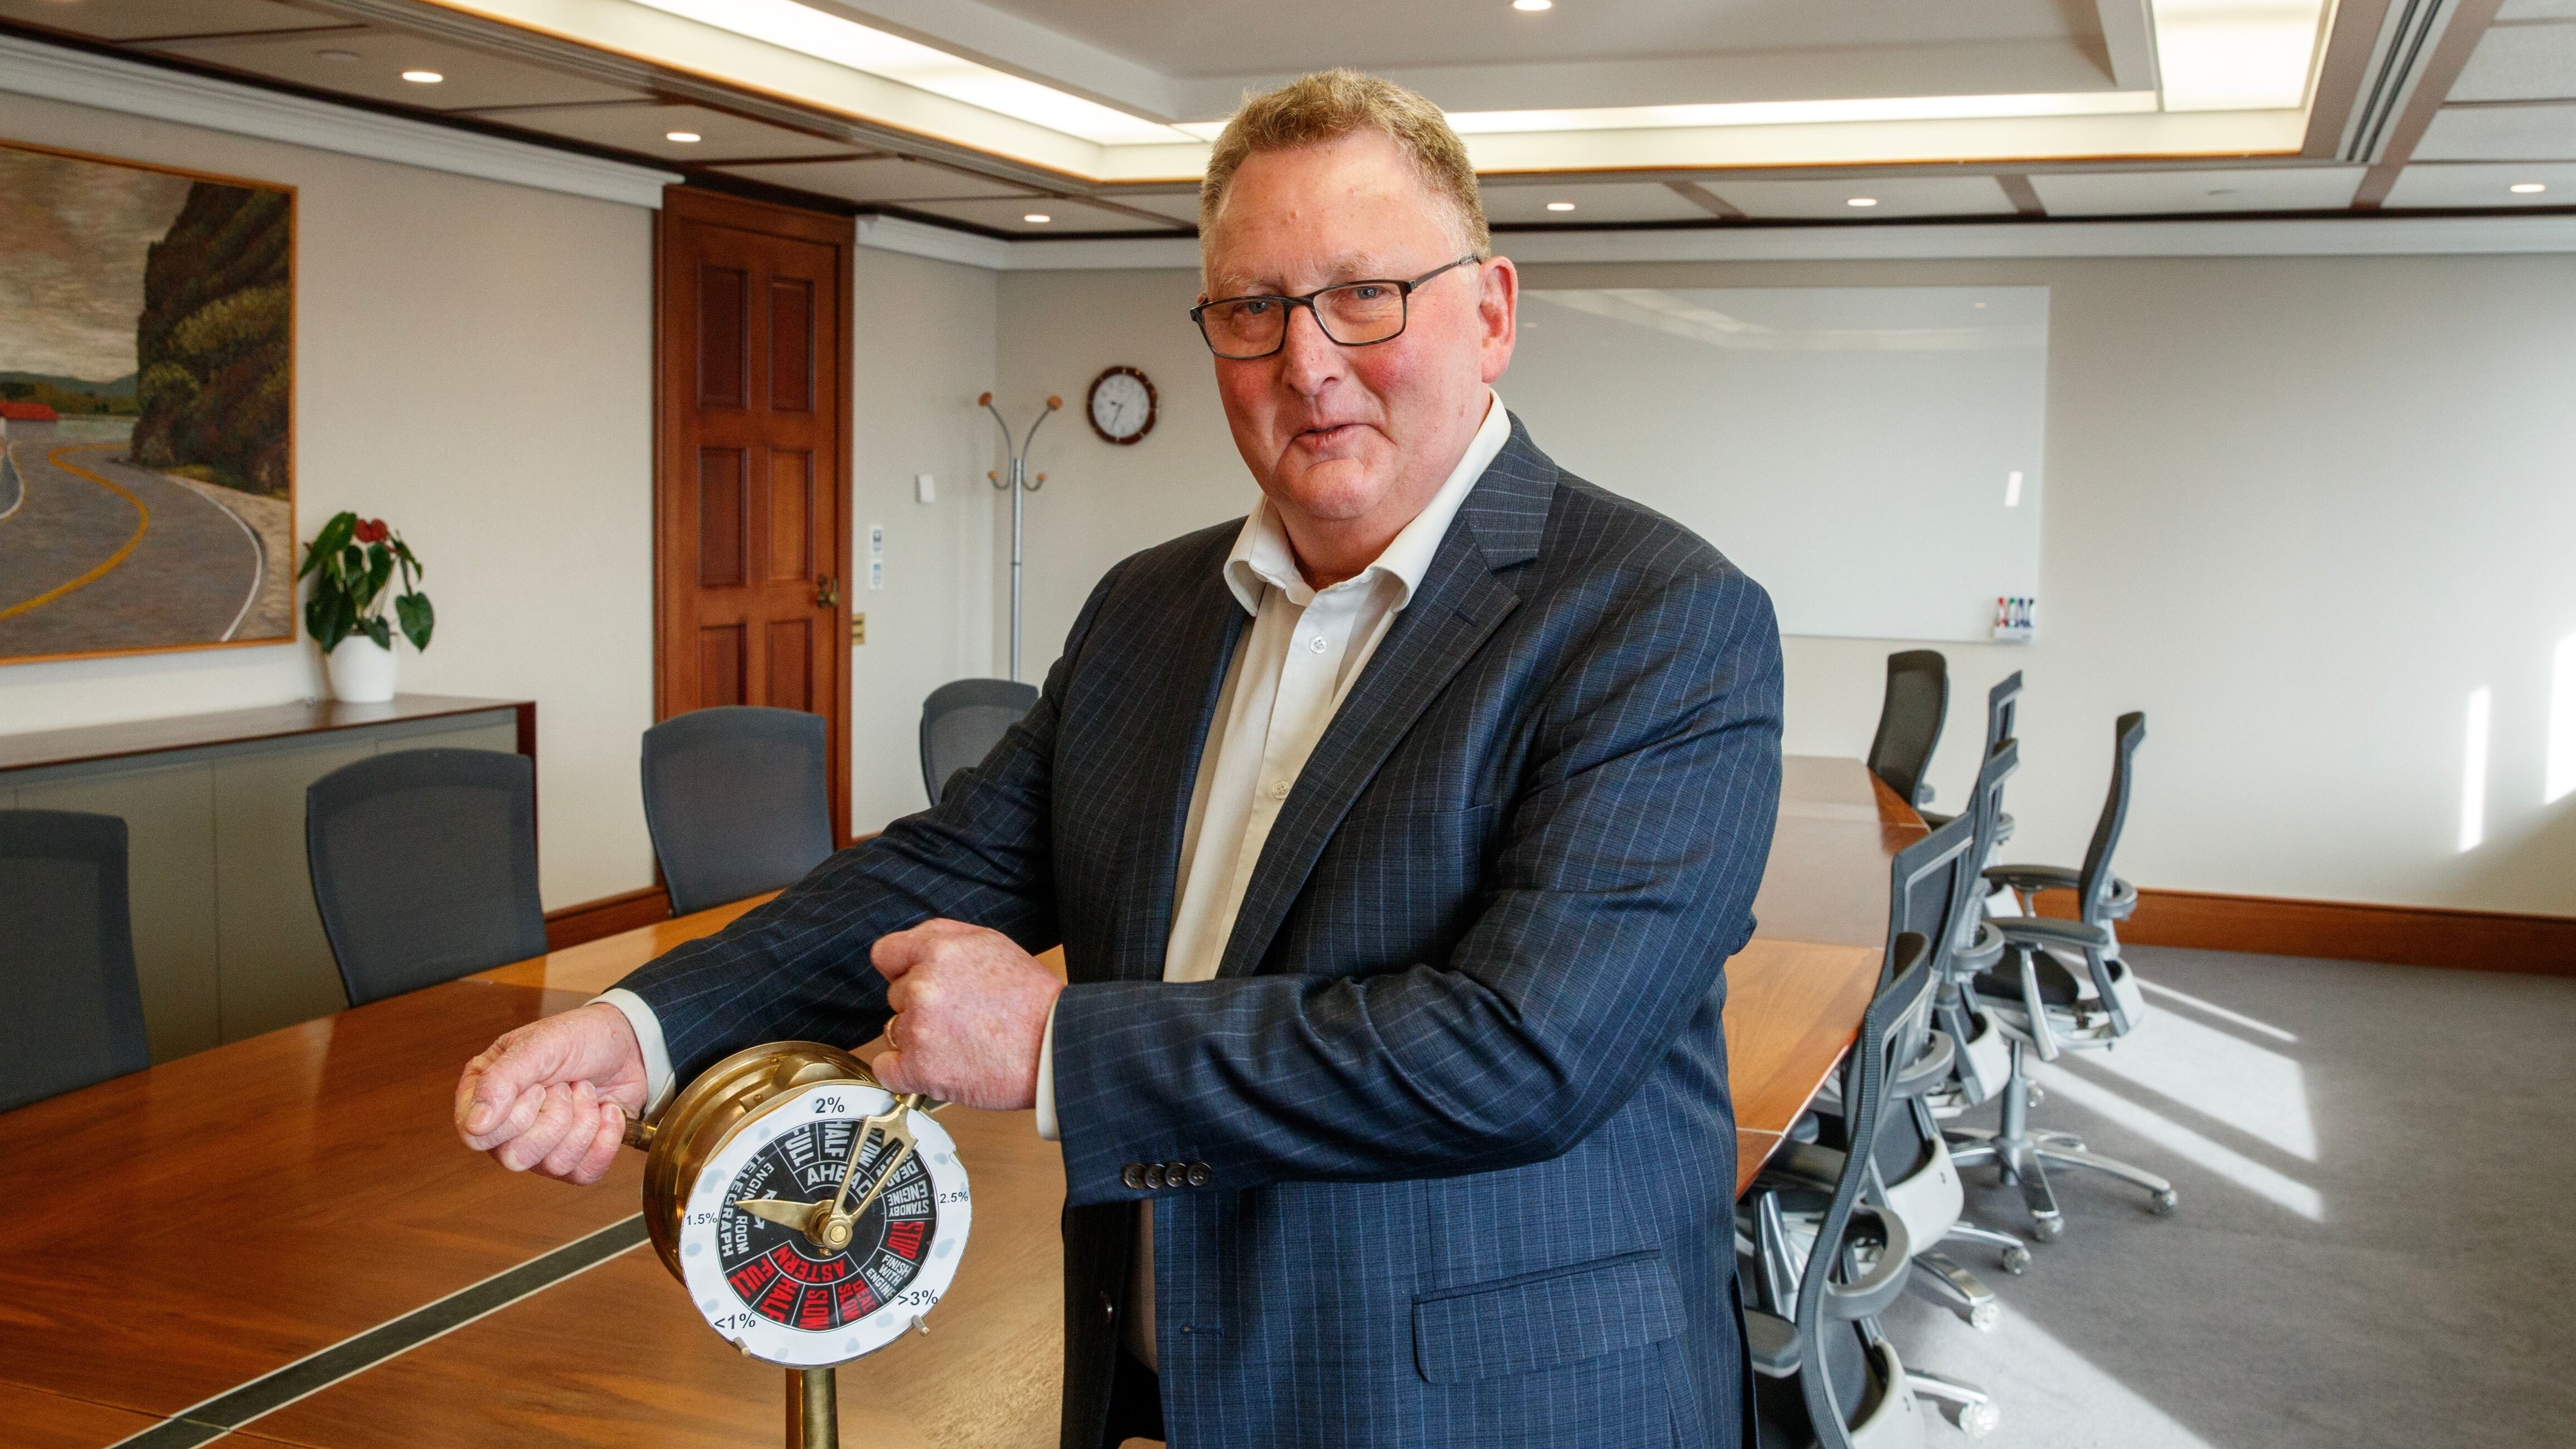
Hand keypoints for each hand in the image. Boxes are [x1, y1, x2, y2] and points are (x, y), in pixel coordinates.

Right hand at [454, 1002, 649, 1184]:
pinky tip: (607, 1112)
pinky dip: (605, 1140)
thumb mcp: (539, 1045)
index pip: (478, 1136)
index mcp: (485, 1095)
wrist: (629, 1046)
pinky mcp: (574, 1159)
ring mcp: (540, 1148)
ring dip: (583, 1121)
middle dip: (555, 1116)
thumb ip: (501, 1080)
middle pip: (516, 1157)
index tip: (539, 1086)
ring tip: (585, 1092)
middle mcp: (507, 1128)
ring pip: (554, 1165)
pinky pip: (584, 1173)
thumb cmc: (580, 1038)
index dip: (515, 1116)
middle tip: (565, 1087)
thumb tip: (475, 1125)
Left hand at [870, 919, 1061, 1110]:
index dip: (901, 970)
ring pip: (895, 1031)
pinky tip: (935, 1068)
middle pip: (896, 996)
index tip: (915, 982)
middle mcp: (923, 986)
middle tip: (960, 1017)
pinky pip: (886, 1069)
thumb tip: (911, 947)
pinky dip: (905, 1073)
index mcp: (939, 950)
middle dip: (921, 1006)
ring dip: (920, 1039)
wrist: (1056, 1046)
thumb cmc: (1032, 999)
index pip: (885, 955)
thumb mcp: (991, 944)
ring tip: (961, 1044)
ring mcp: (918, 1028)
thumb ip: (943, 938)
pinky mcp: (919, 1069)